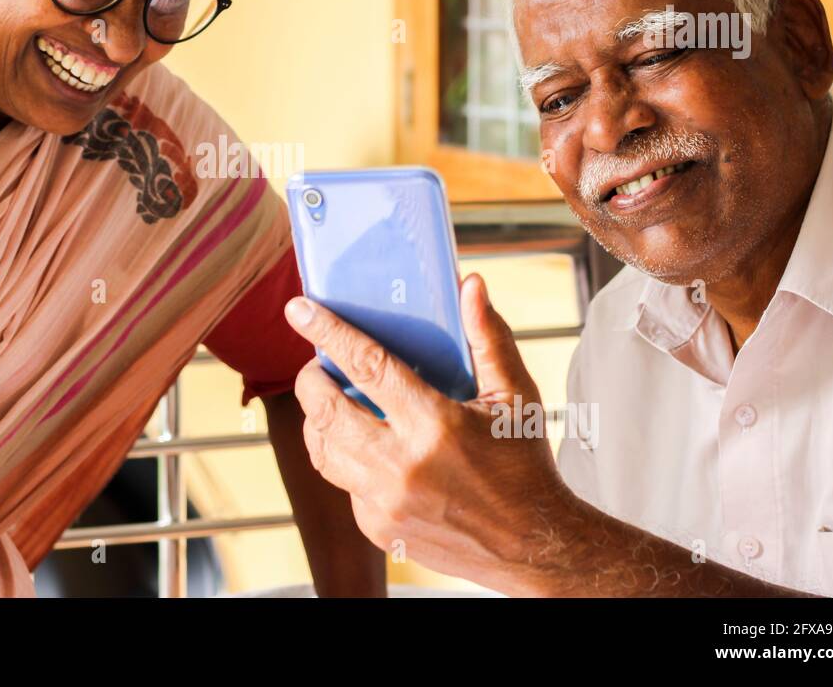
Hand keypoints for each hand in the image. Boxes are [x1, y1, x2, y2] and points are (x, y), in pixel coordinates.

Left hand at [284, 274, 579, 592]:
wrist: (532, 546)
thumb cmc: (524, 465)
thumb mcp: (515, 397)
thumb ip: (489, 338)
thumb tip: (470, 285)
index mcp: (435, 424)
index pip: (367, 365)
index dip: (328, 333)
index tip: (300, 309)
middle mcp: (402, 465)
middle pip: (326, 410)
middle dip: (310, 380)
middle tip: (317, 366)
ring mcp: (385, 501)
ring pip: (322, 450)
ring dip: (319, 420)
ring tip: (333, 402)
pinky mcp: (377, 527)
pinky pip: (343, 483)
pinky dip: (347, 459)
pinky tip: (366, 447)